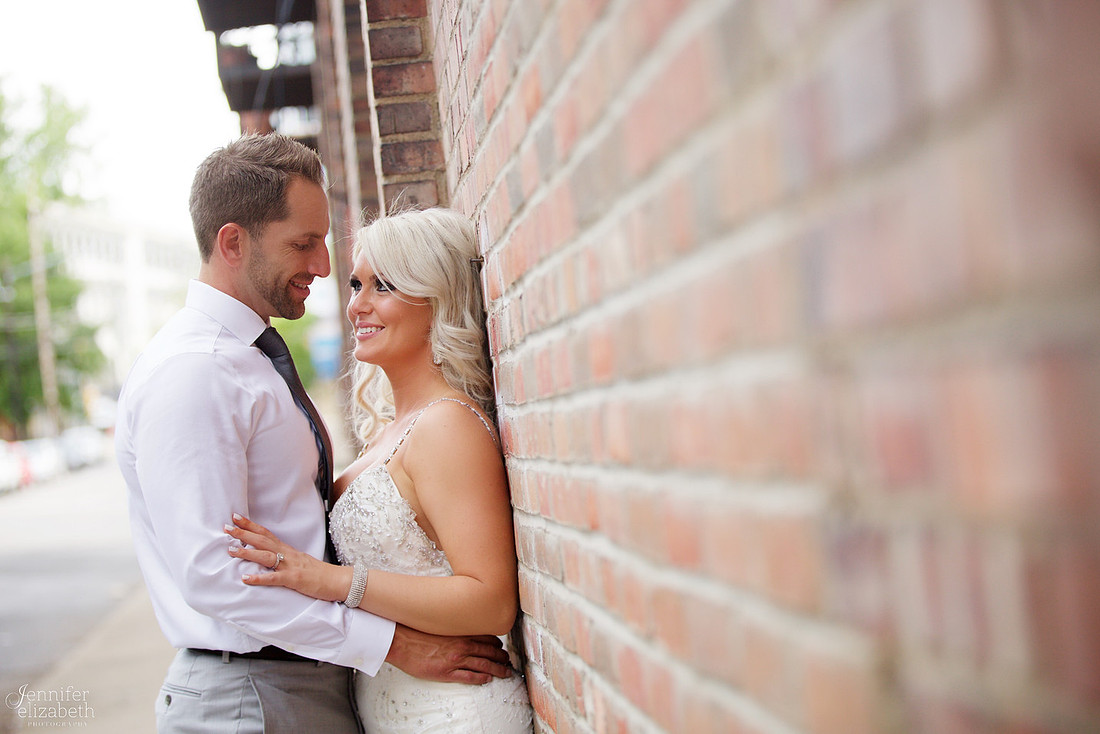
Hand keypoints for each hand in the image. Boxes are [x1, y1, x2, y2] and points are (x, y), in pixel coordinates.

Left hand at [225, 514, 348, 601]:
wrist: (337, 580)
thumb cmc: (318, 573)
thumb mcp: (298, 562)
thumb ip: (283, 559)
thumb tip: (266, 557)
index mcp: (287, 550)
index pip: (266, 533)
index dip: (251, 525)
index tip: (236, 517)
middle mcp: (287, 554)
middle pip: (263, 540)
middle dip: (243, 533)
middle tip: (226, 527)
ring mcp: (291, 566)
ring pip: (266, 556)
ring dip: (247, 552)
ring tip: (230, 551)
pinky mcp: (294, 579)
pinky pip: (274, 578)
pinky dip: (259, 578)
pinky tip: (246, 578)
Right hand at [386, 624, 513, 684]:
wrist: (402, 643)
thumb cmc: (418, 633)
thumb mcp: (440, 626)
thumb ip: (454, 628)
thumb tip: (463, 628)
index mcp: (460, 633)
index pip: (487, 637)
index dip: (496, 643)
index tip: (501, 647)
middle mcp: (462, 646)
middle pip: (489, 651)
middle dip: (501, 657)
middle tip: (508, 661)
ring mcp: (455, 660)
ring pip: (484, 665)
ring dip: (498, 669)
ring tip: (506, 672)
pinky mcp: (447, 673)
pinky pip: (470, 677)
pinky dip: (482, 678)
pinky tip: (488, 679)